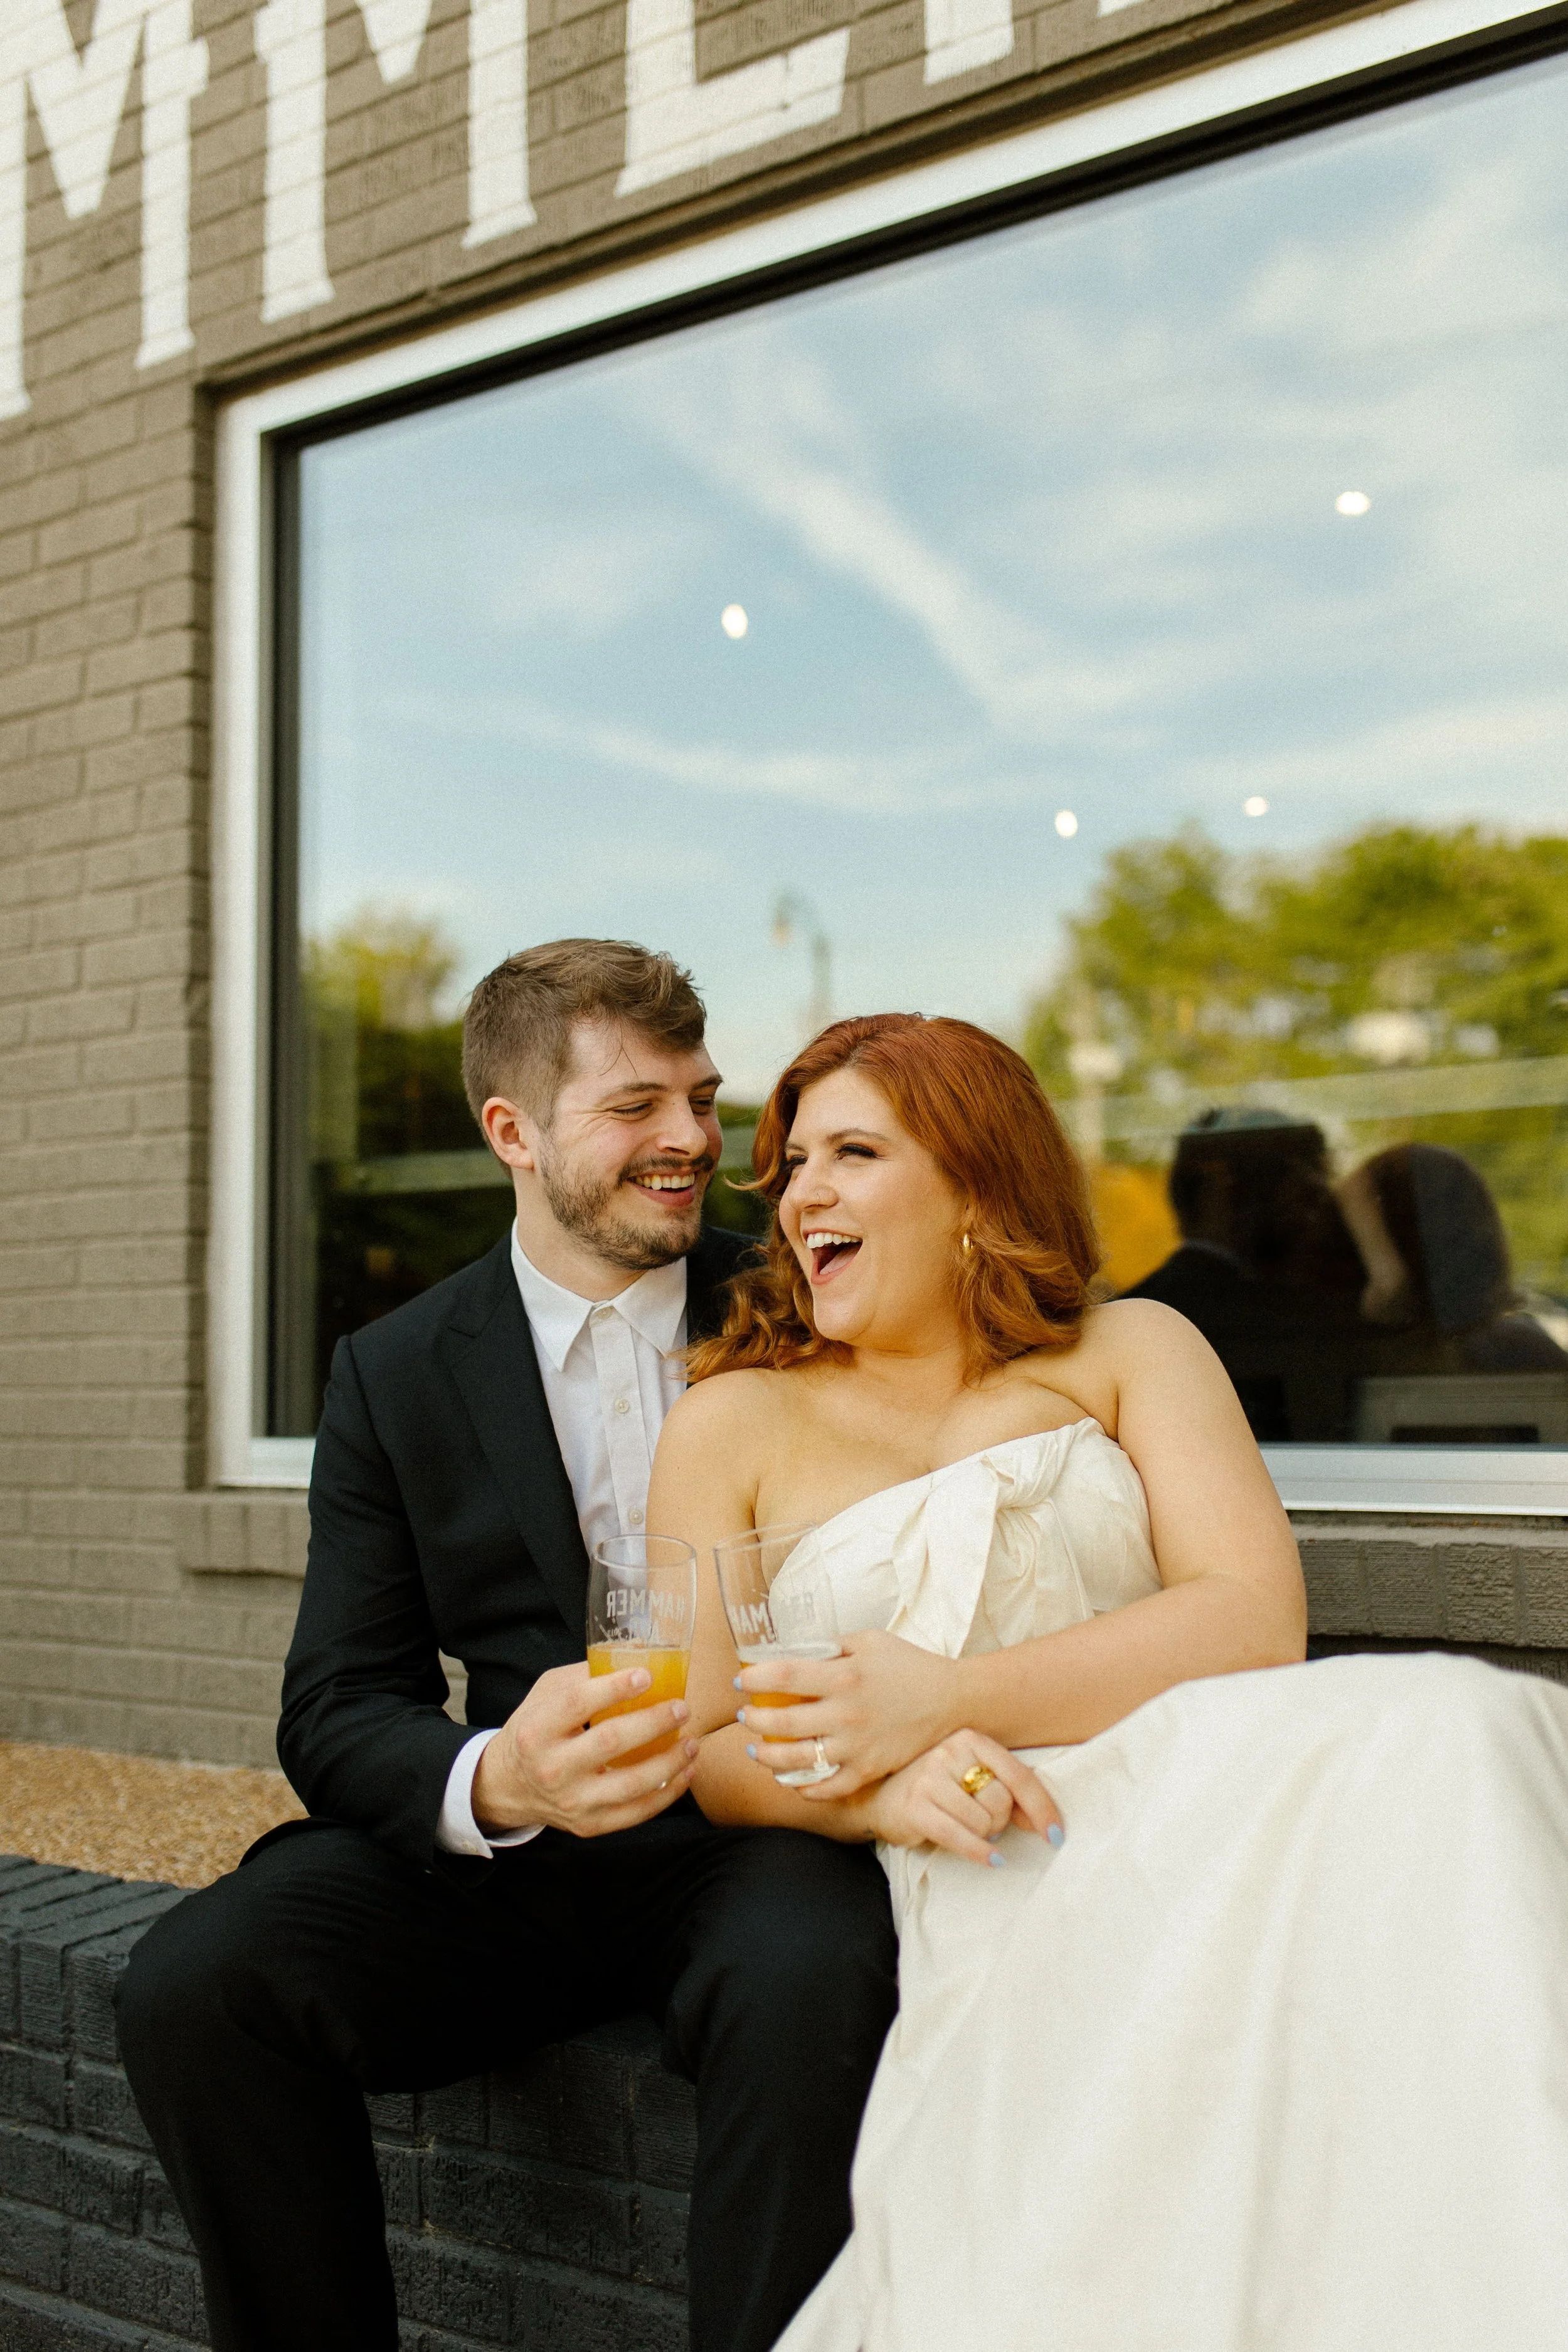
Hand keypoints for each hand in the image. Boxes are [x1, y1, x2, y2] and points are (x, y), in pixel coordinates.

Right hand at [471, 1662, 699, 1839]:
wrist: (510, 1786)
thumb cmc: (536, 1730)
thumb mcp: (546, 1695)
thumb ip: (584, 1676)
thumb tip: (636, 1653)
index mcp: (538, 1729)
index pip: (577, 1704)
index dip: (614, 1688)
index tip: (647, 1675)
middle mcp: (552, 1768)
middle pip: (610, 1742)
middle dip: (653, 1723)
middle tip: (681, 1708)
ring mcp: (572, 1801)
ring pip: (631, 1784)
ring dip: (670, 1762)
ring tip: (693, 1742)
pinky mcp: (589, 1825)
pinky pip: (636, 1813)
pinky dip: (667, 1794)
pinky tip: (686, 1773)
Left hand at [735, 1629, 960, 1796]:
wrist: (952, 1700)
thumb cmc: (909, 1665)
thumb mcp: (870, 1640)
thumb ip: (832, 1645)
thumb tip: (797, 1650)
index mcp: (844, 1675)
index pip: (784, 1676)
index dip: (754, 1680)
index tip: (740, 1683)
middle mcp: (846, 1713)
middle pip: (781, 1722)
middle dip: (753, 1721)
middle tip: (744, 1717)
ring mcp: (856, 1746)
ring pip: (797, 1760)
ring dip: (768, 1757)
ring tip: (756, 1750)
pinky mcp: (869, 1769)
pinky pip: (828, 1786)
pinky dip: (805, 1788)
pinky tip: (791, 1780)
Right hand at [861, 1733, 1062, 1865]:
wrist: (878, 1796)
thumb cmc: (936, 1789)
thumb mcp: (972, 1781)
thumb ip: (1009, 1794)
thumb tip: (1045, 1823)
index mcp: (970, 1739)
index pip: (1018, 1775)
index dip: (1042, 1808)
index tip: (1056, 1835)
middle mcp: (949, 1751)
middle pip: (1001, 1800)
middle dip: (999, 1821)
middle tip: (983, 1823)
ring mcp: (929, 1778)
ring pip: (982, 1821)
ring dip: (983, 1836)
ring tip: (965, 1828)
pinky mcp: (915, 1806)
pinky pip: (960, 1837)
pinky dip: (980, 1853)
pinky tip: (991, 1860)